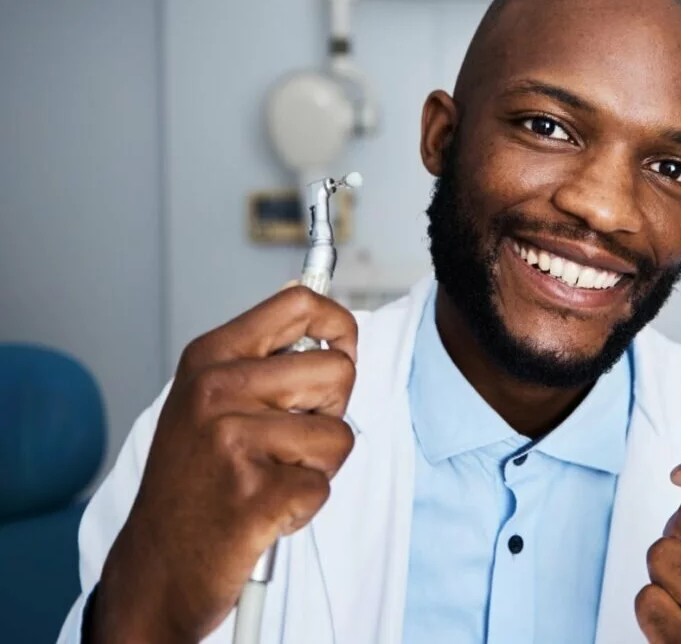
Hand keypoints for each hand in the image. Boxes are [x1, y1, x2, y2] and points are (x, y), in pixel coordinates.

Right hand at [90, 286, 357, 643]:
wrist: (158, 564)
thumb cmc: (193, 481)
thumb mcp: (207, 399)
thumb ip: (262, 354)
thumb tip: (307, 297)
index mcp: (211, 357)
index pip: (300, 304)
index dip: (340, 325)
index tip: (341, 350)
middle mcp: (218, 390)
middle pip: (338, 371)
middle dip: (330, 411)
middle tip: (288, 441)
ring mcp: (234, 442)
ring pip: (339, 435)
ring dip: (317, 466)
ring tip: (270, 478)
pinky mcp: (256, 493)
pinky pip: (324, 486)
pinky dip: (304, 506)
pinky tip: (264, 510)